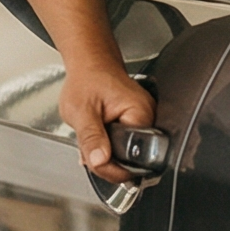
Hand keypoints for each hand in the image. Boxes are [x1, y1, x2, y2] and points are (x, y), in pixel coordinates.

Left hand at [60, 57, 155, 183]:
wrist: (90, 65)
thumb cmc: (86, 80)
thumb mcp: (80, 111)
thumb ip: (90, 138)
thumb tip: (99, 161)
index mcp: (140, 115)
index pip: (133, 158)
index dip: (111, 165)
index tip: (93, 159)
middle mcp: (148, 120)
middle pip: (130, 160)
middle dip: (105, 159)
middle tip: (88, 146)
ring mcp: (143, 122)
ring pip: (125, 155)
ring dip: (104, 152)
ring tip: (93, 135)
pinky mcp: (136, 124)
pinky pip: (123, 146)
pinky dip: (107, 146)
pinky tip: (98, 136)